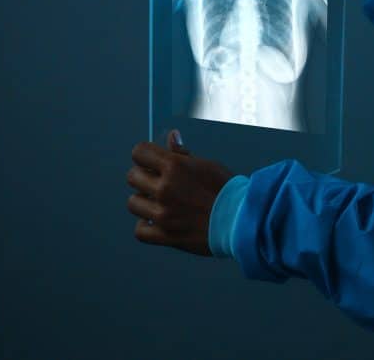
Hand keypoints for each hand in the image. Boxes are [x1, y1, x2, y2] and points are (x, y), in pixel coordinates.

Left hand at [126, 129, 233, 256]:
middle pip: (132, 176)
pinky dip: (145, 226)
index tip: (150, 160)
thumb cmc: (228, 190)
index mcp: (175, 166)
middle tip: (156, 182)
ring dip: (143, 201)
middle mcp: (165, 188)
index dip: (144, 154)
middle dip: (142, 176)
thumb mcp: (206, 165)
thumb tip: (171, 137)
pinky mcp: (166, 235)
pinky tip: (156, 221)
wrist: (241, 221)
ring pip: (133, 203)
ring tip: (158, 203)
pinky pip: (140, 230)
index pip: (139, 152)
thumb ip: (182, 154)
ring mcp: (163, 213)